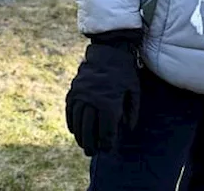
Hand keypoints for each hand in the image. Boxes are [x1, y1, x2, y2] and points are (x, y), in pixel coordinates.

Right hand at [64, 31, 140, 155]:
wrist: (109, 51)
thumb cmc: (125, 72)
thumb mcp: (134, 92)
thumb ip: (131, 112)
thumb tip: (127, 129)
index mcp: (109, 103)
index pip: (105, 131)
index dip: (106, 143)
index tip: (106, 150)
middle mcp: (92, 101)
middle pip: (89, 129)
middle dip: (90, 143)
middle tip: (91, 152)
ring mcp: (81, 94)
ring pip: (77, 121)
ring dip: (79, 135)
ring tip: (82, 144)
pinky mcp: (74, 89)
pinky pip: (70, 109)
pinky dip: (70, 121)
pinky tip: (73, 130)